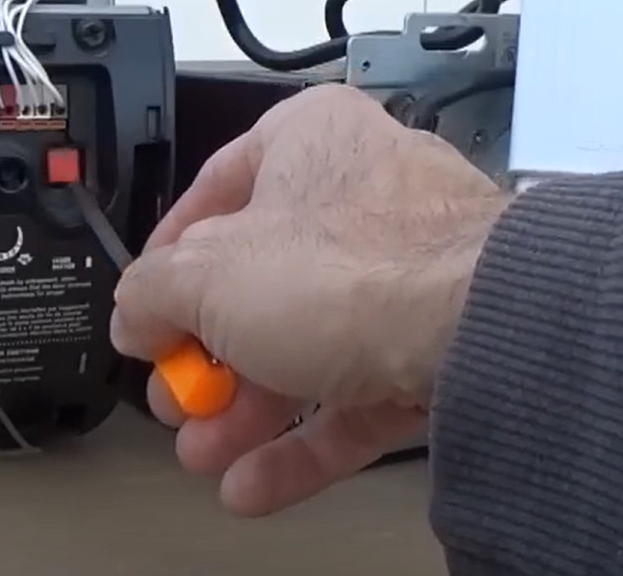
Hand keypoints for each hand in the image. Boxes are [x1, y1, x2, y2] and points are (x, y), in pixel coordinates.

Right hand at [111, 84, 509, 515]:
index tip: (145, 309)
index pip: (212, 195)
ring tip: (202, 451)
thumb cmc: (365, 265)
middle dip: (205, 358)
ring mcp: (406, 275)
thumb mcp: (207, 275)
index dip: (167, 261)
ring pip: (305, 347)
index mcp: (307, 142)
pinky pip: (353, 395)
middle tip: (175, 395)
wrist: (488, 332)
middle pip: (258, 284)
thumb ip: (150, 292)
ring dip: (244, 409)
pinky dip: (301, 440)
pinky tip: (255, 480)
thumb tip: (134, 315)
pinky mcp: (435, 347)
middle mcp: (362, 198)